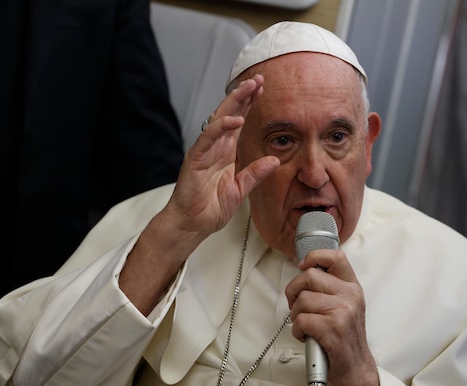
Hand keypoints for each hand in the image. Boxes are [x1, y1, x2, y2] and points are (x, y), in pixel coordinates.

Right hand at [162, 74, 279, 242]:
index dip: (249, 105)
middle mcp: (214, 148)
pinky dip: (220, 127)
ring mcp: (203, 151)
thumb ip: (255, 173)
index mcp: (225, 153)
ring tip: (248, 88)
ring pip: (219, 120)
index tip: (262, 90)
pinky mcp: (194, 159)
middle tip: (258, 80)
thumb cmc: (210, 209)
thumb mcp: (240, 189)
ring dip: (234, 103)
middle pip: (230, 114)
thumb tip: (275, 160)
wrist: (192, 225)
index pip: (238, 122)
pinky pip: (207, 138)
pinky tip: (235, 119)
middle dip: (243, 96)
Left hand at [285, 249, 377, 385]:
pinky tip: (307, 337)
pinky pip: (300, 320)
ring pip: (302, 300)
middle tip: (297, 306)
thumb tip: (304, 272)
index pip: (335, 257)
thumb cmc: (345, 339)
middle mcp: (350, 296)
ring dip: (296, 315)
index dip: (314, 257)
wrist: (356, 369)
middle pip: (309, 276)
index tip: (303, 266)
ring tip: (306, 326)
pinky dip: (297, 331)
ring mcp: (342, 312)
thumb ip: (330, 289)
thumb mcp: (346, 307)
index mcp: (353, 287)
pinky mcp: (332, 329)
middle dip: (294, 291)